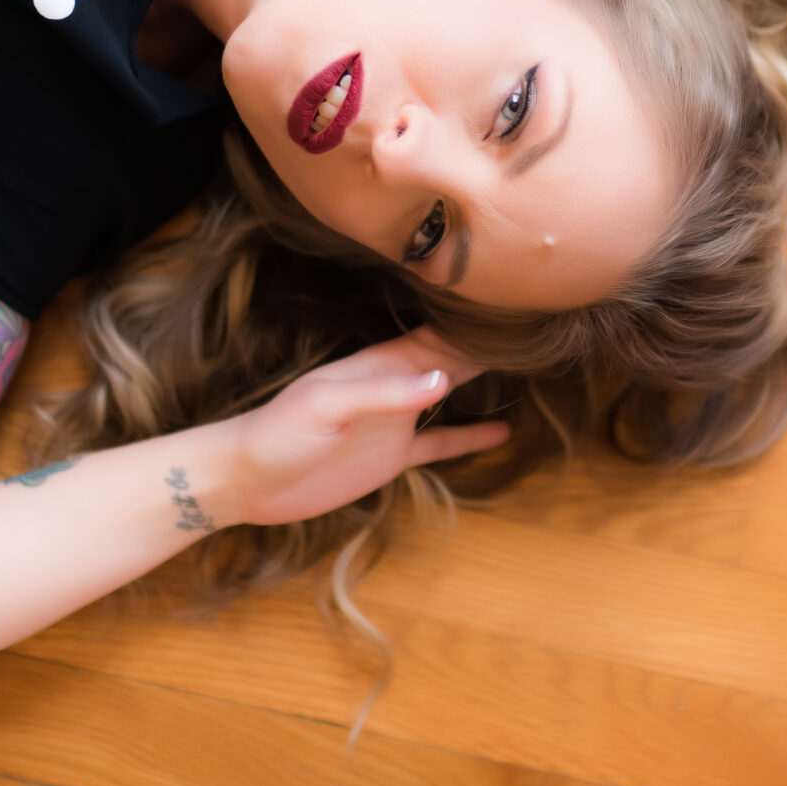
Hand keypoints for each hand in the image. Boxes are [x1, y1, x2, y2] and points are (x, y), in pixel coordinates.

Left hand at [222, 330, 511, 527]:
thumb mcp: (326, 406)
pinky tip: (503, 433)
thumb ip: (383, 392)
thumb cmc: (277, 433)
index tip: (519, 306)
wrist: (246, 479)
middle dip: (490, 342)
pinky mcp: (391, 457)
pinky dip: (471, 436)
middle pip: (451, 357)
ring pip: (451, 393)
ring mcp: (394, 421)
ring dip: (486, 381)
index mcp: (377, 364)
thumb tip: (441, 378)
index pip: (437, 336)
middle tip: (540, 328)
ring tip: (532, 367)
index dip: (475, 324)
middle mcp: (392, 386)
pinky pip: (440, 442)